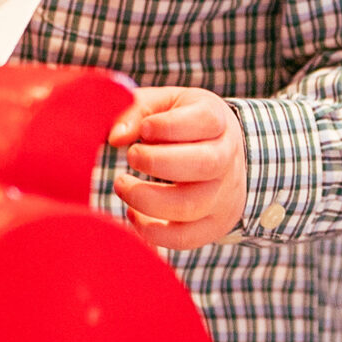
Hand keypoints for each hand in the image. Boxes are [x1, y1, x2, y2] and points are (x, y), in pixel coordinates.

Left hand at [108, 86, 245, 247]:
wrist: (223, 152)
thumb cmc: (183, 123)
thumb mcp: (165, 103)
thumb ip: (138, 109)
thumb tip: (115, 137)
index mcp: (217, 120)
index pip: (205, 120)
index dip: (169, 125)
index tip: (144, 129)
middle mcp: (226, 158)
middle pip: (203, 165)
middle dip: (157, 162)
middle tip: (131, 156)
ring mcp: (224, 195)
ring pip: (192, 205)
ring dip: (148, 199)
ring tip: (122, 185)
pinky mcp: (214, 224)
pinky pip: (187, 238)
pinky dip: (155, 232)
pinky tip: (133, 214)